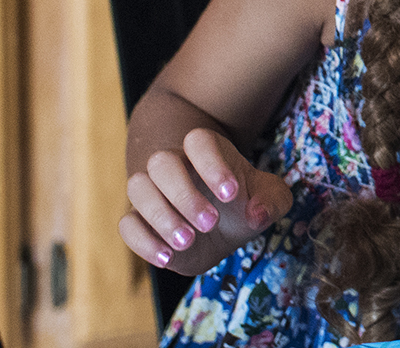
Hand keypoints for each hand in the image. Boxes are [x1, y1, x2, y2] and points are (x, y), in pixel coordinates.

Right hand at [118, 127, 292, 274]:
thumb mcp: (271, 199)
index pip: (199, 141)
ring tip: (188, 241)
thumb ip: (272, 201)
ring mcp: (151, 191)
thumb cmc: (246, 203)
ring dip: (161, 216)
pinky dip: (143, 241)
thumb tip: (257, 213)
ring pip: (138, 188)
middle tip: (211, 222)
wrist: (221, 230)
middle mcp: (174, 165)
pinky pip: (126, 224)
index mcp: (207, 151)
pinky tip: (168, 258)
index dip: (212, 164)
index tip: (232, 193)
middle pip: (161, 162)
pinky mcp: (137, 220)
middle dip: (184, 194)